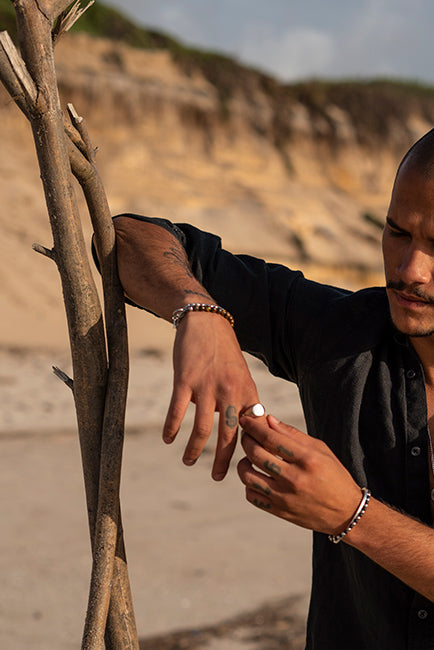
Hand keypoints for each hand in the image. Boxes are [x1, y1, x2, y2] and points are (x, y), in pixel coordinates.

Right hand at [162, 311, 259, 480]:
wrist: (205, 322)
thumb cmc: (224, 351)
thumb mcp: (242, 375)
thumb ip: (244, 401)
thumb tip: (242, 429)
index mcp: (247, 392)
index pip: (250, 430)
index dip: (248, 451)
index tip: (245, 468)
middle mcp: (230, 392)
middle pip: (228, 435)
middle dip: (222, 460)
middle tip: (218, 477)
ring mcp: (207, 386)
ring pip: (202, 429)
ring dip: (194, 449)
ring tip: (188, 461)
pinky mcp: (185, 380)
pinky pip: (178, 412)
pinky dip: (172, 429)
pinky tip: (168, 439)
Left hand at [237, 413, 361, 534]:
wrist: (345, 512)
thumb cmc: (334, 475)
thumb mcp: (321, 449)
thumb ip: (293, 434)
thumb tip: (269, 420)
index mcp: (307, 459)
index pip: (271, 438)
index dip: (254, 427)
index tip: (245, 420)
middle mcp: (294, 479)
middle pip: (256, 454)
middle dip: (246, 439)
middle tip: (246, 434)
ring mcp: (285, 497)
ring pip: (248, 476)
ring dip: (243, 462)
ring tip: (249, 457)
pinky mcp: (279, 511)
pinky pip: (251, 496)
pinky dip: (249, 484)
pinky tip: (256, 476)